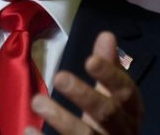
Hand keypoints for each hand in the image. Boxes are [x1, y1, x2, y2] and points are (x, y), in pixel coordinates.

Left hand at [27, 31, 142, 134]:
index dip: (109, 76)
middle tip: (59, 76)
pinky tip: (28, 128)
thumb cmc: (110, 124)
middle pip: (107, 114)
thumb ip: (108, 68)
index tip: (89, 60)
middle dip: (84, 95)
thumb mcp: (112, 97)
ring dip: (61, 118)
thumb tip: (106, 34)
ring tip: (36, 101)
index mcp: (131, 112)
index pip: (126, 92)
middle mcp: (122, 132)